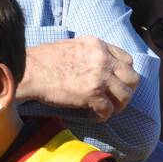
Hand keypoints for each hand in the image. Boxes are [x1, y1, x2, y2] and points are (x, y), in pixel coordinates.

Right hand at [19, 37, 139, 119]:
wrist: (31, 71)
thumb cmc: (43, 59)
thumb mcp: (72, 46)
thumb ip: (89, 53)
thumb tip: (93, 65)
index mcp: (98, 45)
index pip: (127, 60)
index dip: (124, 74)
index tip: (117, 82)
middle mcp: (103, 59)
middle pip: (132, 78)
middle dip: (127, 91)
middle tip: (116, 99)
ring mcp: (100, 77)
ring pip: (124, 96)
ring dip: (117, 106)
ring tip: (106, 110)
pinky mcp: (93, 94)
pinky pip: (108, 110)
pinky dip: (102, 116)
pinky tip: (93, 116)